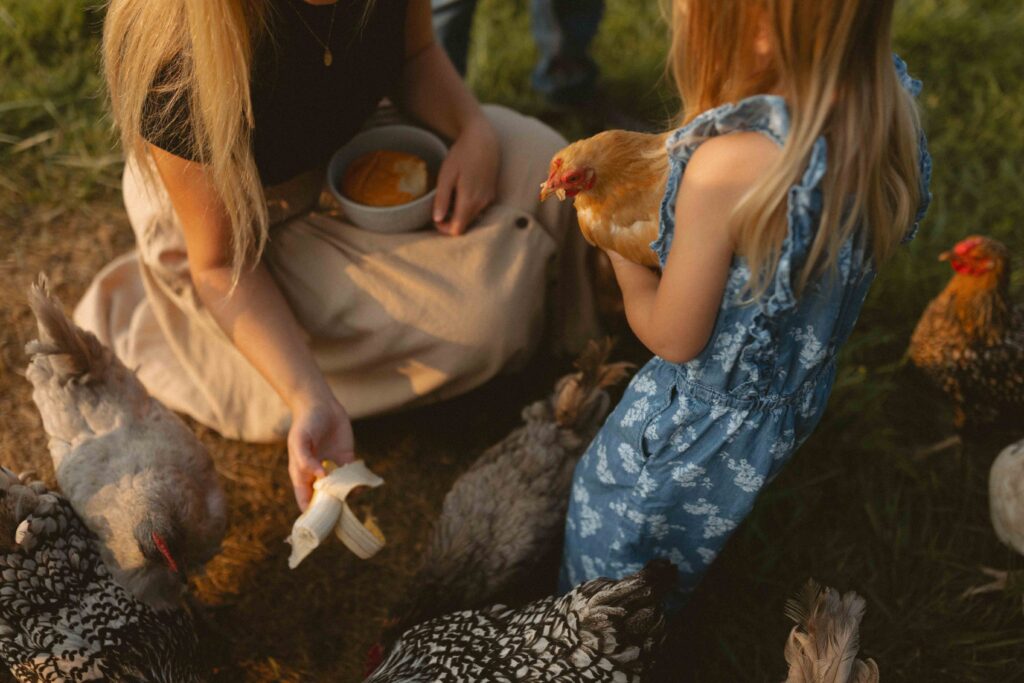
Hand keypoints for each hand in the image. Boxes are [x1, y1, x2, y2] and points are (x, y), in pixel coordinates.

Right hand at [287, 395, 355, 510]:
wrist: (321, 405)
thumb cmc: (305, 423)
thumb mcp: (299, 440)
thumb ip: (306, 460)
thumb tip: (320, 478)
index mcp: (302, 474)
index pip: (305, 500)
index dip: (311, 513)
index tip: (320, 524)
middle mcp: (317, 475)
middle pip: (324, 499)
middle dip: (332, 508)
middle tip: (342, 513)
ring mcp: (332, 468)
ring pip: (341, 490)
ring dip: (348, 495)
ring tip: (354, 494)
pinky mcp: (346, 459)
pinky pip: (353, 476)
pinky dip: (358, 483)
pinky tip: (363, 485)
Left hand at [433, 114, 498, 235]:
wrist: (484, 139)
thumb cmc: (462, 155)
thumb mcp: (446, 175)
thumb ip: (442, 199)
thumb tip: (437, 220)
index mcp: (469, 201)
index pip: (457, 230)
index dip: (444, 228)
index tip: (436, 218)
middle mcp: (482, 204)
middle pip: (465, 225)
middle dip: (451, 221)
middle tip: (439, 206)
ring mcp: (489, 199)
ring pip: (473, 218)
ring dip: (460, 214)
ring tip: (450, 197)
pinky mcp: (492, 194)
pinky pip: (479, 208)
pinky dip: (469, 207)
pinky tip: (462, 192)